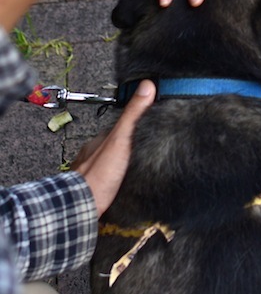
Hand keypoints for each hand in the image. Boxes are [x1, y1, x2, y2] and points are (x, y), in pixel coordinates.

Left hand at [72, 80, 155, 214]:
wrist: (79, 208)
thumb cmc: (99, 175)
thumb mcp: (121, 139)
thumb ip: (134, 115)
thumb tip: (147, 85)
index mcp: (100, 139)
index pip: (119, 126)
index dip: (134, 124)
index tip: (148, 123)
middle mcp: (92, 154)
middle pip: (112, 146)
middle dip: (126, 147)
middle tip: (144, 149)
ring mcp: (89, 172)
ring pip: (107, 164)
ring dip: (118, 166)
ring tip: (135, 168)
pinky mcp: (91, 191)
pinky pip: (104, 182)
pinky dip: (112, 181)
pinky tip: (121, 185)